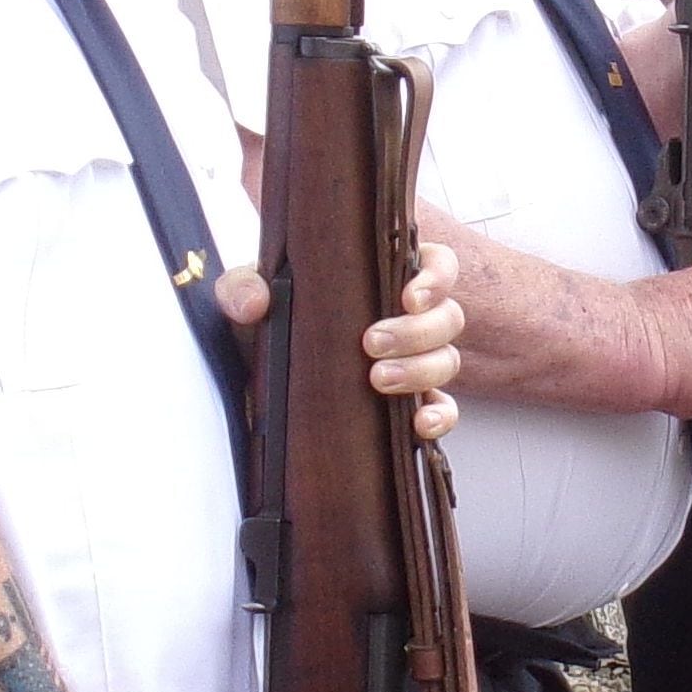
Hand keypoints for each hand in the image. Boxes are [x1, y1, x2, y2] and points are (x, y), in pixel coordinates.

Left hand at [213, 242, 469, 440]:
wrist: (258, 374)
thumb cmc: (269, 320)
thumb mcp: (249, 297)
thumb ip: (243, 287)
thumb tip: (254, 302)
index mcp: (385, 277)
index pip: (438, 266)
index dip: (435, 279)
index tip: (408, 297)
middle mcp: (410, 318)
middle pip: (448, 317)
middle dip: (415, 332)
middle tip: (371, 342)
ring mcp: (415, 361)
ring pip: (447, 360)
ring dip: (420, 370)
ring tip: (378, 380)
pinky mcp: (410, 403)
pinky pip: (444, 408)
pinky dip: (440, 416)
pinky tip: (419, 424)